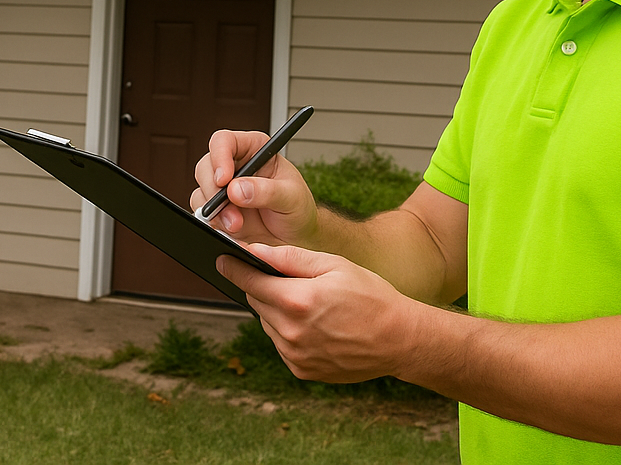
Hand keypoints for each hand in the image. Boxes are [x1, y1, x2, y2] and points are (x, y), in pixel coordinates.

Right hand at [191, 129, 319, 245]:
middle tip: (231, 211)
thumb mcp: (291, 197)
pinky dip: (214, 223)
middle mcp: (235, 166)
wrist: (296, 239)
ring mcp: (224, 190)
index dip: (220, 156)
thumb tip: (237, 189)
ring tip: (237, 225)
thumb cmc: (298, 210)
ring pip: (201, 191)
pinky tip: (232, 230)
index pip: (226, 141)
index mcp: (254, 150)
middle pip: (206, 166)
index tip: (224, 180)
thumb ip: (267, 191)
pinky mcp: (217, 211)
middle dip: (214, 191)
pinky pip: (203, 213)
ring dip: (215, 211)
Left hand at [218, 243, 425, 383]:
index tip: (221, 260)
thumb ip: (289, 257)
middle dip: (264, 287)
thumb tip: (254, 251)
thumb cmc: (370, 296)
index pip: (250, 281)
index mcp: (297, 300)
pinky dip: (289, 332)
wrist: (399, 340)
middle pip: (257, 301)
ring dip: (277, 311)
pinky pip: (282, 344)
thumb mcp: (333, 265)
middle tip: (286, 280)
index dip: (234, 268)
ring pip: (267, 324)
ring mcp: (294, 355)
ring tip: (308, 304)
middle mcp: (290, 332)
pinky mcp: (301, 370)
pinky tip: (315, 325)